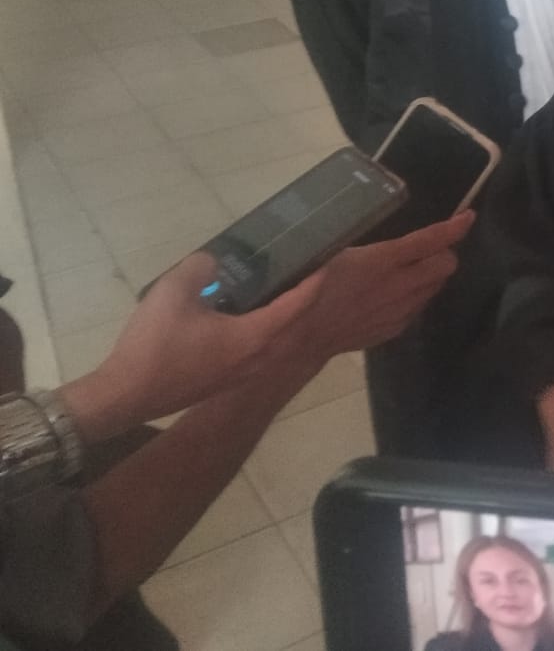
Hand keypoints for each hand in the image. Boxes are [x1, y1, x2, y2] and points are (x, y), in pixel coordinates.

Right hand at [60, 214, 467, 442]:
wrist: (190, 402)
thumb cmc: (180, 348)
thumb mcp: (180, 297)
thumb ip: (203, 272)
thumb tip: (218, 259)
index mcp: (320, 291)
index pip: (390, 259)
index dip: (428, 240)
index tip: (458, 224)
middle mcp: (336, 315)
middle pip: (409, 281)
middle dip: (436, 258)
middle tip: (458, 235)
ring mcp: (334, 337)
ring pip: (401, 306)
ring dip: (425, 284)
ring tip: (445, 261)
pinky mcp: (325, 350)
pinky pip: (379, 329)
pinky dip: (402, 312)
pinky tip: (409, 305)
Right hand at [61, 248, 318, 442]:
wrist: (124, 396)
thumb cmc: (153, 345)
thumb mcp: (173, 292)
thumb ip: (200, 268)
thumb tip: (212, 263)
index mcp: (255, 337)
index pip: (299, 304)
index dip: (315, 280)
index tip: (326, 259)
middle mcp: (258, 358)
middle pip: (292, 322)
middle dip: (299, 295)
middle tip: (299, 268)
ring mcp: (242, 374)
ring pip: (273, 338)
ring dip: (278, 313)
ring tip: (271, 286)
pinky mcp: (224, 381)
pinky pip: (255, 349)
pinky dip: (259, 328)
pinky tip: (238, 313)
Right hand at [278, 213, 467, 363]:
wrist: (308, 330)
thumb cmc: (316, 281)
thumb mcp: (343, 251)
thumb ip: (378, 248)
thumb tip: (397, 245)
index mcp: (387, 259)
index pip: (431, 240)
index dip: (454, 227)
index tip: (467, 216)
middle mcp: (402, 285)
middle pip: (445, 266)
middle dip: (444, 253)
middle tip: (430, 248)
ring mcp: (403, 310)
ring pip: (434, 288)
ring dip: (430, 276)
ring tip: (410, 271)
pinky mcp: (397, 328)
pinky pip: (418, 307)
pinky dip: (415, 296)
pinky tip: (395, 295)